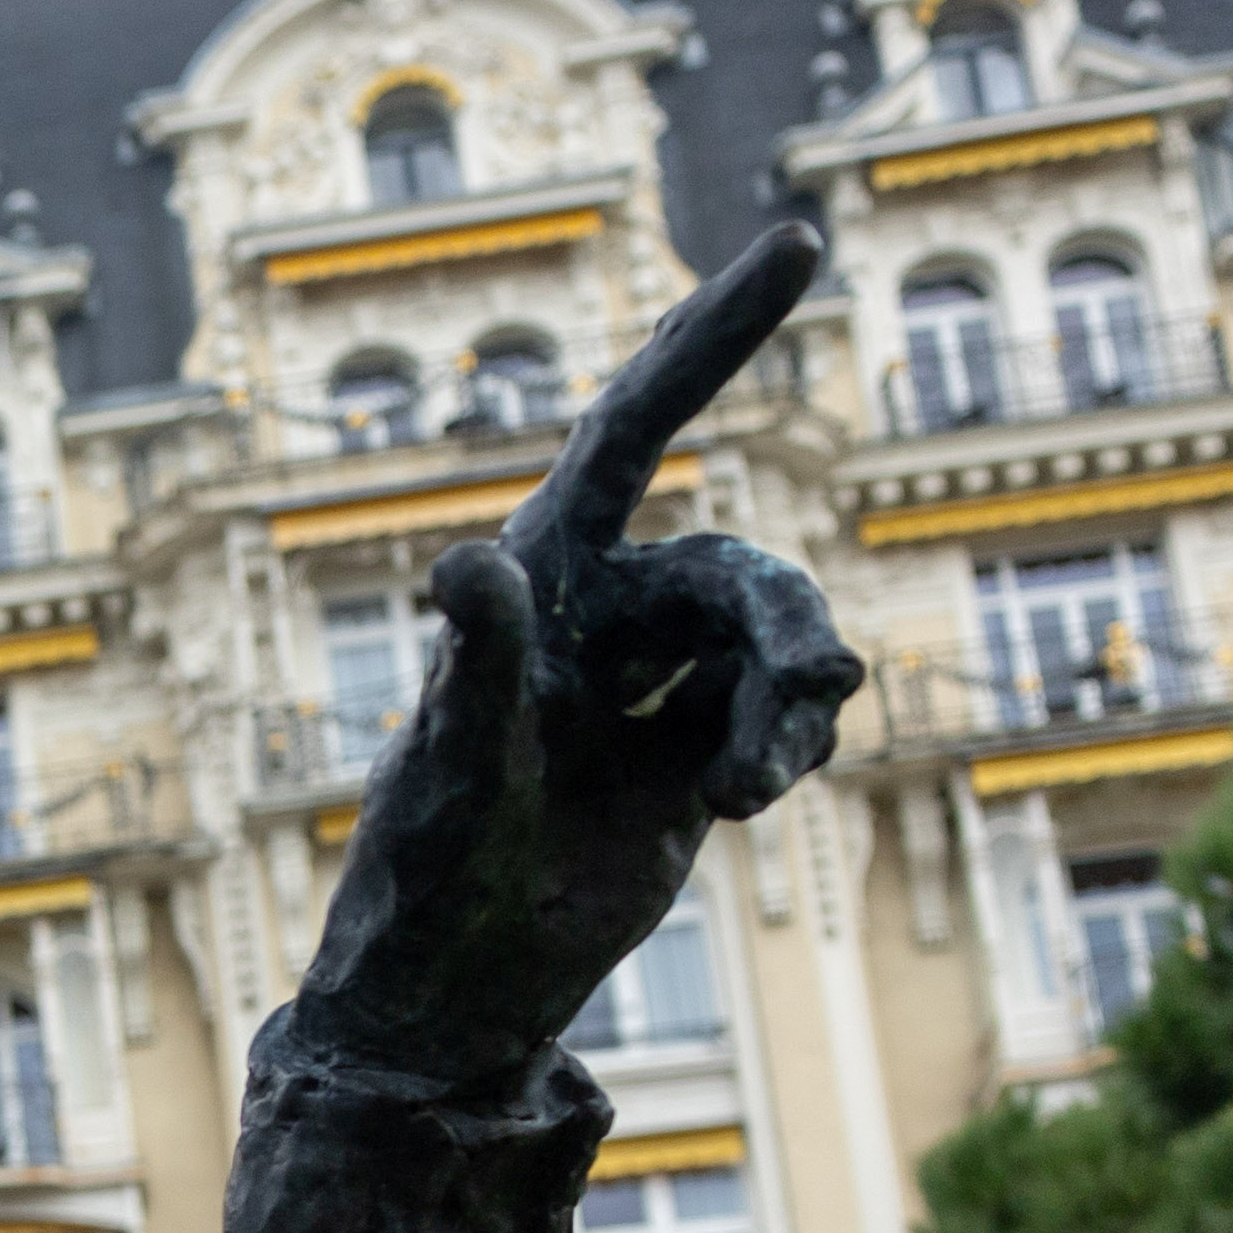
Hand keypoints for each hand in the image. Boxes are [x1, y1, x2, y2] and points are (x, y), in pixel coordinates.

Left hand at [300, 227, 866, 1085]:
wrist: (451, 996)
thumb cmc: (427, 876)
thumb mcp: (457, 769)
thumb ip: (483, 663)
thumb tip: (475, 561)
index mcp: (537, 584)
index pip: (635, 426)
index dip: (713, 333)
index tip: (799, 235)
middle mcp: (595, 619)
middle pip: (740, 574)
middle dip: (788, 635)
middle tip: (804, 715)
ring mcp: (643, 689)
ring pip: (772, 646)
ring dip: (791, 709)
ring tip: (745, 797)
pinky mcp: (681, 757)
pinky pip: (775, 713)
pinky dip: (789, 744)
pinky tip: (750, 799)